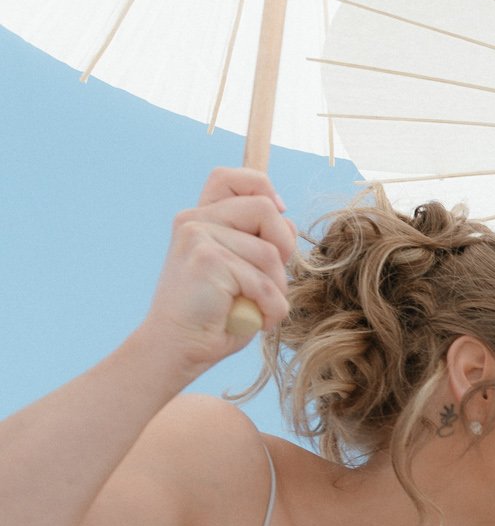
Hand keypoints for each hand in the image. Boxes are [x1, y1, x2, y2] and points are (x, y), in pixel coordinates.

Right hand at [140, 167, 296, 378]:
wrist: (178, 348)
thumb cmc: (216, 316)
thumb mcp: (243, 271)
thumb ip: (259, 242)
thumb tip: (286, 219)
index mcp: (202, 219)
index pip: (231, 178)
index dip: (263, 188)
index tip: (278, 215)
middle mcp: (196, 220)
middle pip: (266, 209)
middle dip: (285, 248)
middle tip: (272, 280)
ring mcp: (198, 236)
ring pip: (271, 253)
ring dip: (277, 291)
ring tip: (257, 308)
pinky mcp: (207, 259)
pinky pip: (265, 283)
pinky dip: (271, 309)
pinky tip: (256, 321)